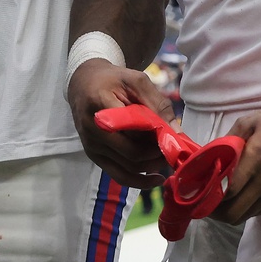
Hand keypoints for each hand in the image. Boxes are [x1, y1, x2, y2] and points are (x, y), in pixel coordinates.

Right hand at [67, 59, 171, 188]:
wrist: (83, 85)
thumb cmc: (113, 80)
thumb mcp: (137, 80)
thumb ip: (158, 103)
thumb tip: (176, 132)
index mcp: (100, 104)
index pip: (132, 129)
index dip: (155, 136)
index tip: (171, 133)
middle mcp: (92, 129)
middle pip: (131, 153)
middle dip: (156, 154)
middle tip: (172, 147)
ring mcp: (92, 146)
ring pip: (127, 168)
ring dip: (151, 167)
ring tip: (166, 157)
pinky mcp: (94, 156)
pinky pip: (118, 175)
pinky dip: (139, 181)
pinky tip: (155, 178)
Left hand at [214, 95, 260, 223]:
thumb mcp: (252, 120)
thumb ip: (229, 140)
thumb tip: (209, 158)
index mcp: (257, 158)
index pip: (227, 190)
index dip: (209, 197)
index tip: (197, 193)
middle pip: (234, 213)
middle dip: (216, 212)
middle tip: (207, 202)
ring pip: (247, 215)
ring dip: (232, 211)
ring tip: (223, 199)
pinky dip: (249, 207)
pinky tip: (245, 194)